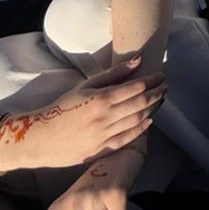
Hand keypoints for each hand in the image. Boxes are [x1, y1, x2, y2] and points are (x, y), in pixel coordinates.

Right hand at [0, 59, 164, 170]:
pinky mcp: (102, 150)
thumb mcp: (86, 86)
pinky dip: (141, 129)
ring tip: (161, 99)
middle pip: (140, 103)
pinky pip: (127, 138)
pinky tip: (149, 121)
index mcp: (101, 99)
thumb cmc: (63, 107)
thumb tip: (138, 60)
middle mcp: (105, 118)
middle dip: (156, 93)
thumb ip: (113, 74)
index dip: (152, 80)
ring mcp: (104, 136)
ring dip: (153, 109)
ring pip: (137, 120)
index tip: (161, 74)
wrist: (42, 137)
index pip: (136, 87)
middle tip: (165, 86)